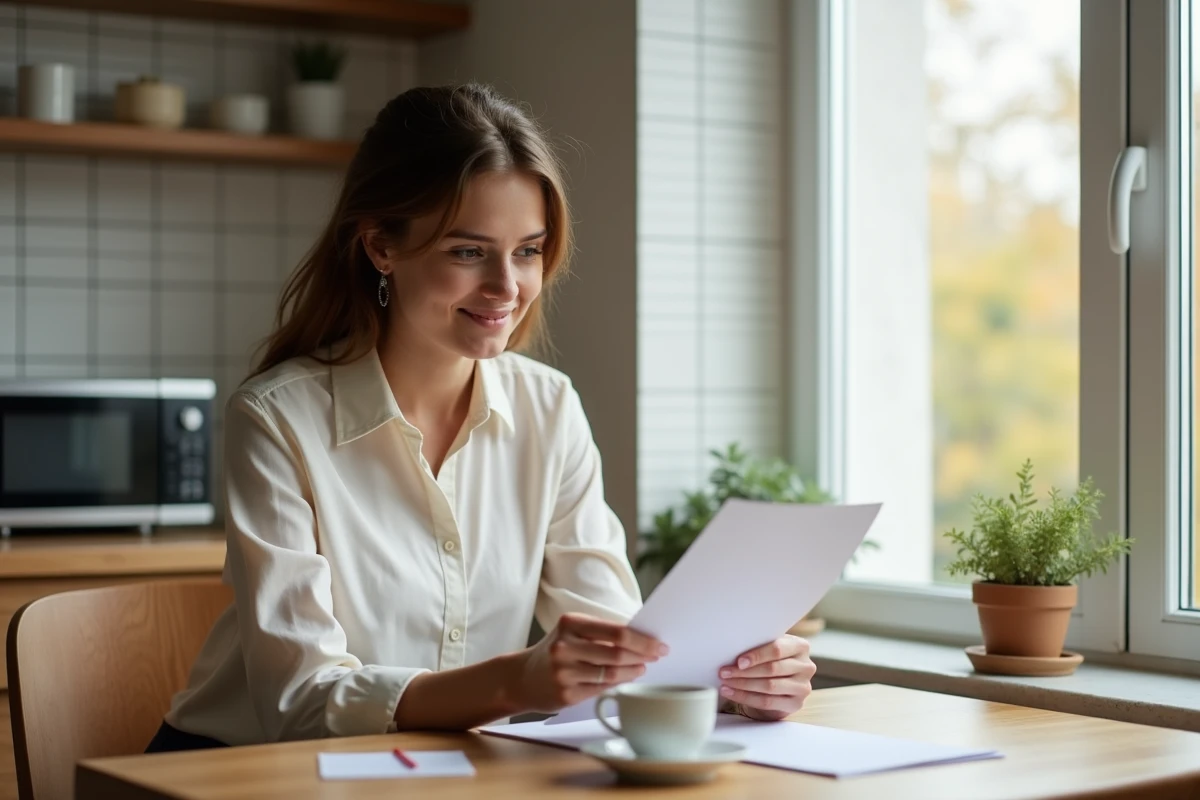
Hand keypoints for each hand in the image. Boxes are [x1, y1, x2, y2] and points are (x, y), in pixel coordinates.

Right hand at [512, 613, 667, 712]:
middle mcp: (564, 647)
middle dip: (643, 655)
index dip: (642, 639)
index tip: (658, 643)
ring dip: (633, 671)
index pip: (616, 632)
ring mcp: (564, 673)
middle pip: (617, 653)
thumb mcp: (572, 632)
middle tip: (657, 655)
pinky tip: (625, 679)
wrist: (522, 678)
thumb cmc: (557, 651)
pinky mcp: (566, 695)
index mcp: (570, 624)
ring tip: (643, 667)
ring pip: (612, 674)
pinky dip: (618, 684)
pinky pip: (601, 689)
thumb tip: (642, 637)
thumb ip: (601, 632)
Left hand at [717, 635, 814, 720]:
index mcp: (801, 646)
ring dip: (743, 685)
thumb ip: (759, 645)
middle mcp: (806, 666)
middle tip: (724, 672)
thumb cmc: (771, 660)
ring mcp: (803, 687)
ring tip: (725, 682)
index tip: (739, 661)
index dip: (757, 656)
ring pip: (769, 686)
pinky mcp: (796, 704)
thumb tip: (733, 645)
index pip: (777, 650)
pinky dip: (745, 697)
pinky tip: (731, 693)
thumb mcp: (770, 649)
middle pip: (772, 669)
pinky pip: (767, 702)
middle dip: (745, 672)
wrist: (780, 685)